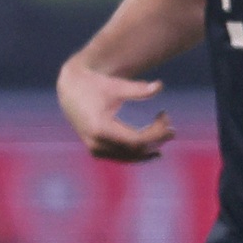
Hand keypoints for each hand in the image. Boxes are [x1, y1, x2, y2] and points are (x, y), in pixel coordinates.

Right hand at [56, 58, 175, 162]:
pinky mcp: (97, 151)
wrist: (71, 91)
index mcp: (100, 128)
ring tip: (166, 133)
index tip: (166, 117)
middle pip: (135, 150)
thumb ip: (137, 89)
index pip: (136, 141)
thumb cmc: (95, 85)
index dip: (156, 133)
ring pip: (130, 157)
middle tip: (170, 125)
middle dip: (156, 139)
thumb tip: (159, 86)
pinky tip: (155, 150)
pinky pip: (122, 157)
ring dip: (150, 147)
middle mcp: (96, 143)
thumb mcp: (115, 85)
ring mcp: (95, 149)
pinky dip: (139, 154)